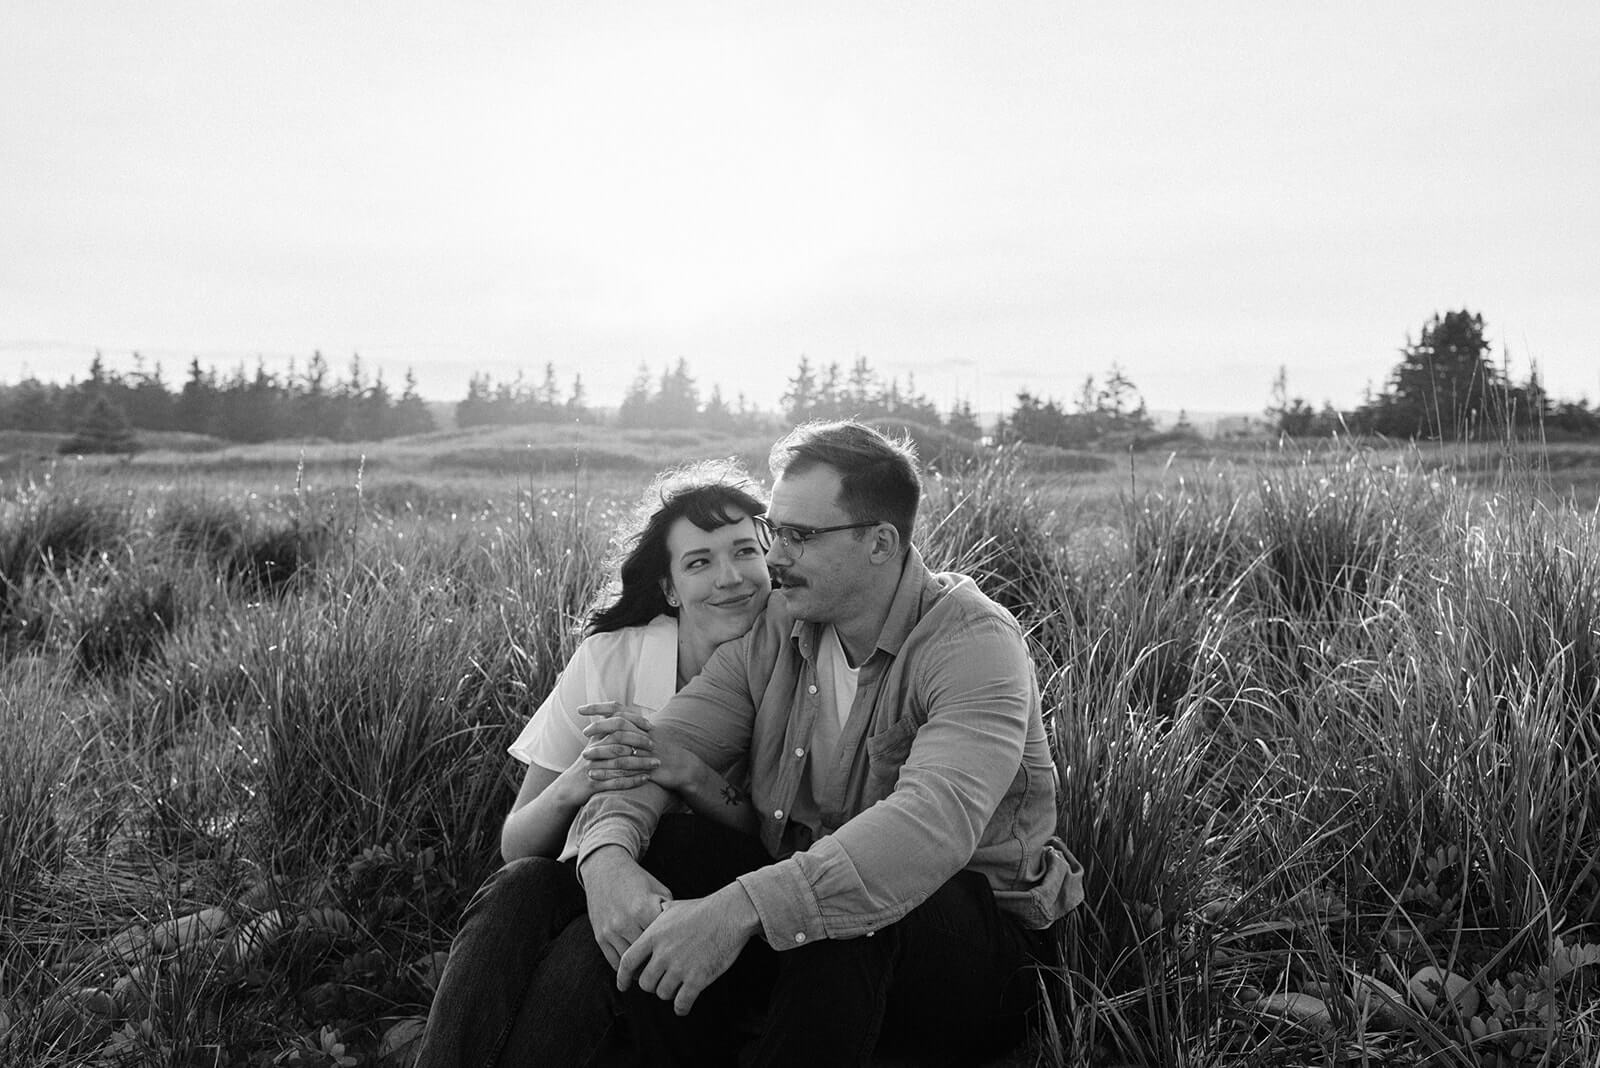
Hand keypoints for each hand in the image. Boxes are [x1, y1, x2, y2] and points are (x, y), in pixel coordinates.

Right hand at [579, 846, 671, 969]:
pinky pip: (615, 962)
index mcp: (644, 909)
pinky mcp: (600, 937)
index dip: (673, 948)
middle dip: (660, 962)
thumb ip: (670, 913)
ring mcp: (611, 931)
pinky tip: (637, 969)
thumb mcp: (659, 890)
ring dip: (643, 970)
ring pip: (631, 963)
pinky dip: (626, 969)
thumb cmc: (638, 881)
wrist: (606, 870)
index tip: (681, 955)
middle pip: (648, 955)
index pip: (663, 940)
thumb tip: (682, 937)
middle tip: (671, 969)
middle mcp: (626, 922)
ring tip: (655, 972)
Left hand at [580, 702, 707, 794]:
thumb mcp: (648, 732)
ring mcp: (646, 751)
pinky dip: (607, 773)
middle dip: (599, 726)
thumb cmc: (663, 749)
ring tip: (584, 755)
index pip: (619, 709)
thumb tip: (611, 716)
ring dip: (600, 751)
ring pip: (620, 747)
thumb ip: (631, 724)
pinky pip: (623, 770)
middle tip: (584, 731)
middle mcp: (644, 734)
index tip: (580, 709)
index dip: (599, 707)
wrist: (683, 766)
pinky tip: (593, 775)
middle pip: (619, 724)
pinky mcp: (645, 768)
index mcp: (642, 724)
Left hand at [616, 883, 760, 1015]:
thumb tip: (652, 912)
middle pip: (645, 983)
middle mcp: (663, 953)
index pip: (627, 962)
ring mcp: (680, 967)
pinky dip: (681, 1007)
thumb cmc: (702, 908)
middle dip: (651, 985)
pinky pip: (682, 1003)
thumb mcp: (672, 907)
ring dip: (668, 993)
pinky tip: (683, 1006)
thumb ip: (657, 915)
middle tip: (661, 982)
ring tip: (677, 988)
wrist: (729, 914)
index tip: (623, 985)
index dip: (622, 977)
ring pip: (663, 993)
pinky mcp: (697, 979)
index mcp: (654, 935)